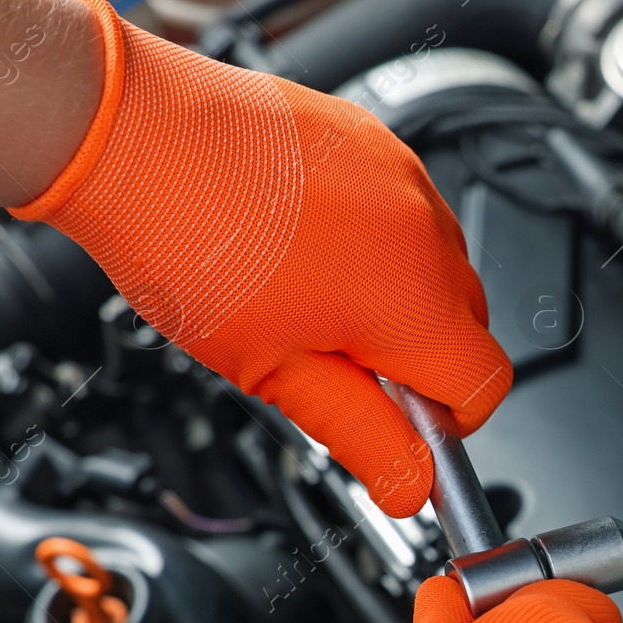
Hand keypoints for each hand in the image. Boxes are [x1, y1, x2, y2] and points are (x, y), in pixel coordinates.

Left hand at [10, 0, 509, 516]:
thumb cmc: (190, 246)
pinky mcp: (381, 145)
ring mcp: (408, 180)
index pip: (486, 386)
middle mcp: (427, 233)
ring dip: (400, 297)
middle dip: (418, 357)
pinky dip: (378, 242)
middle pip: (469, 329)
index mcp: (412, 301)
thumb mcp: (277, 374)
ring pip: (442, 271)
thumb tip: (410, 486)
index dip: (447, 422)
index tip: (400, 423)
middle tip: (334, 357)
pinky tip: (310, 242)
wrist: (136, 136)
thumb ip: (361, 437)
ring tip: (311, 292)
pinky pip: (410, 214)